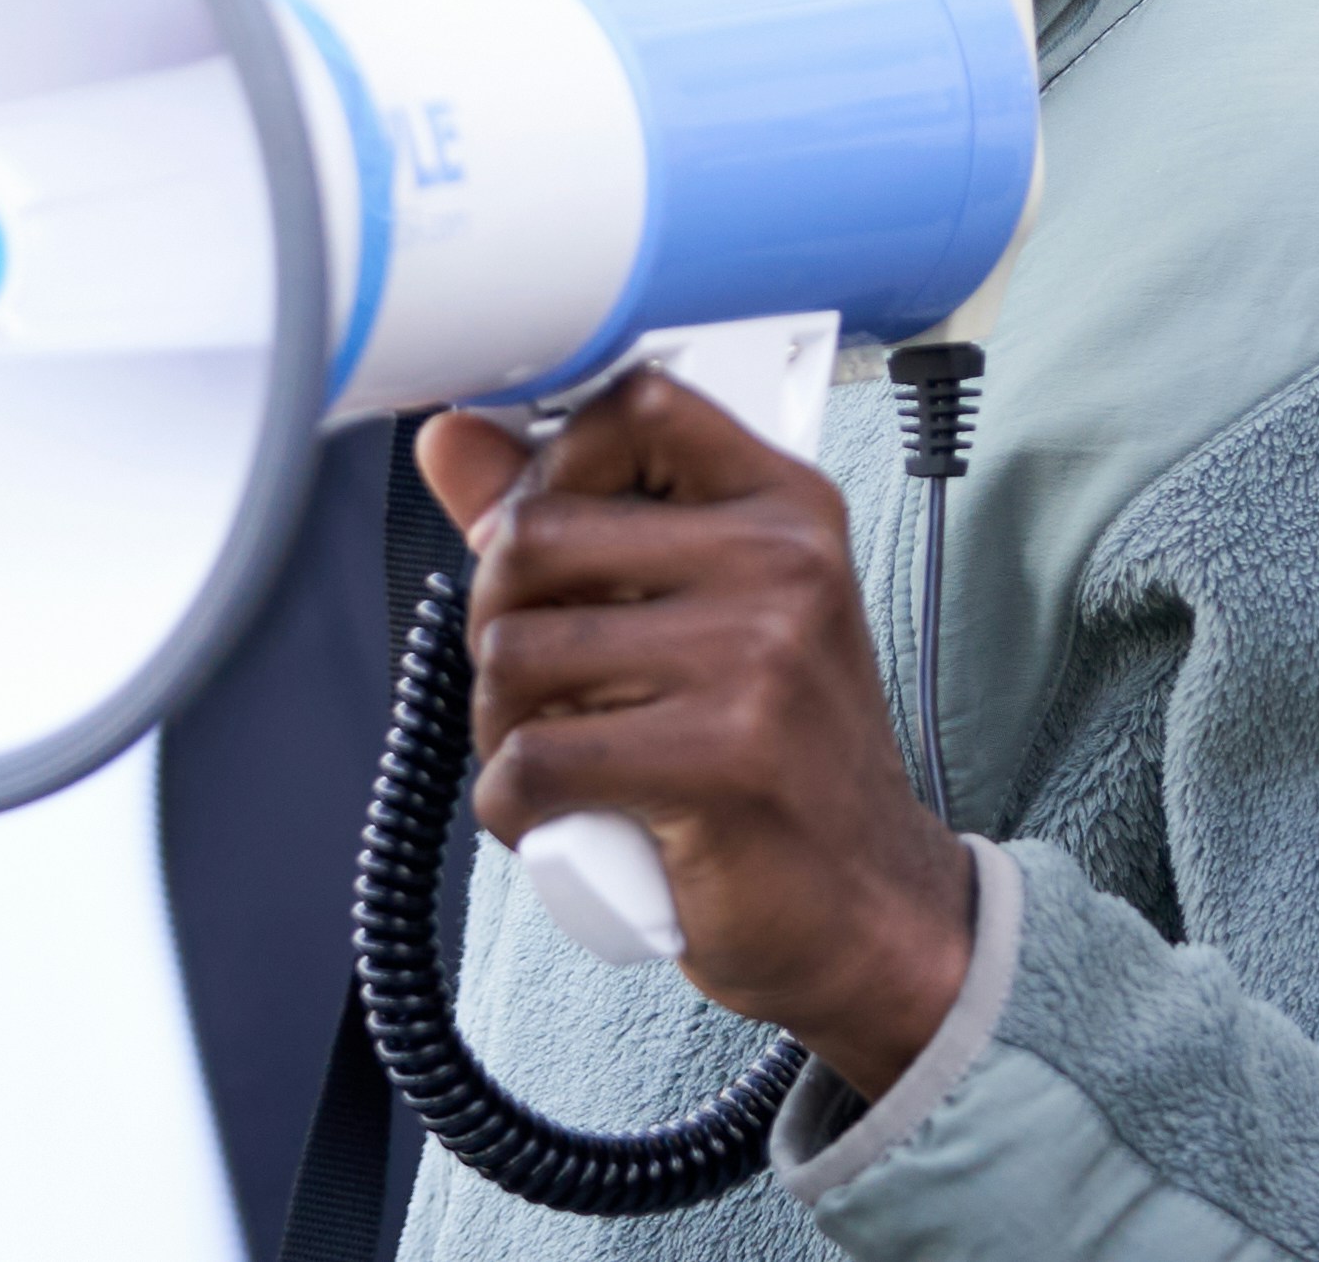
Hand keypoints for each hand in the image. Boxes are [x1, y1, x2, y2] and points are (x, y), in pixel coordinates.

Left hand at [421, 374, 974, 1095]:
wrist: (871, 912)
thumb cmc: (776, 762)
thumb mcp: (698, 619)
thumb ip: (574, 521)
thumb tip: (447, 436)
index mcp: (786, 508)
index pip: (631, 406)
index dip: (548, 466)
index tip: (542, 546)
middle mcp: (782, 565)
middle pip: (532, 537)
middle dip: (496, 623)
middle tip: (537, 687)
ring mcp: (758, 660)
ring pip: (515, 654)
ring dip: (499, 726)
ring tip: (556, 757)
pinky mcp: (722, 762)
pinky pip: (534, 761)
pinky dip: (513, 806)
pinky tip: (558, 820)